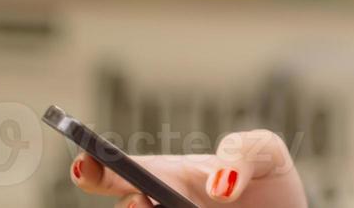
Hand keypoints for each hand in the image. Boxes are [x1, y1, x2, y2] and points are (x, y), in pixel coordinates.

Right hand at [68, 129, 307, 207]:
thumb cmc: (266, 184)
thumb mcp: (266, 154)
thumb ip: (245, 151)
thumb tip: (218, 185)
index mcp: (166, 177)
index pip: (121, 171)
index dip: (96, 167)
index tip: (87, 164)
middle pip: (126, 207)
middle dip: (120, 199)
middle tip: (140, 203)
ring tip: (165, 207)